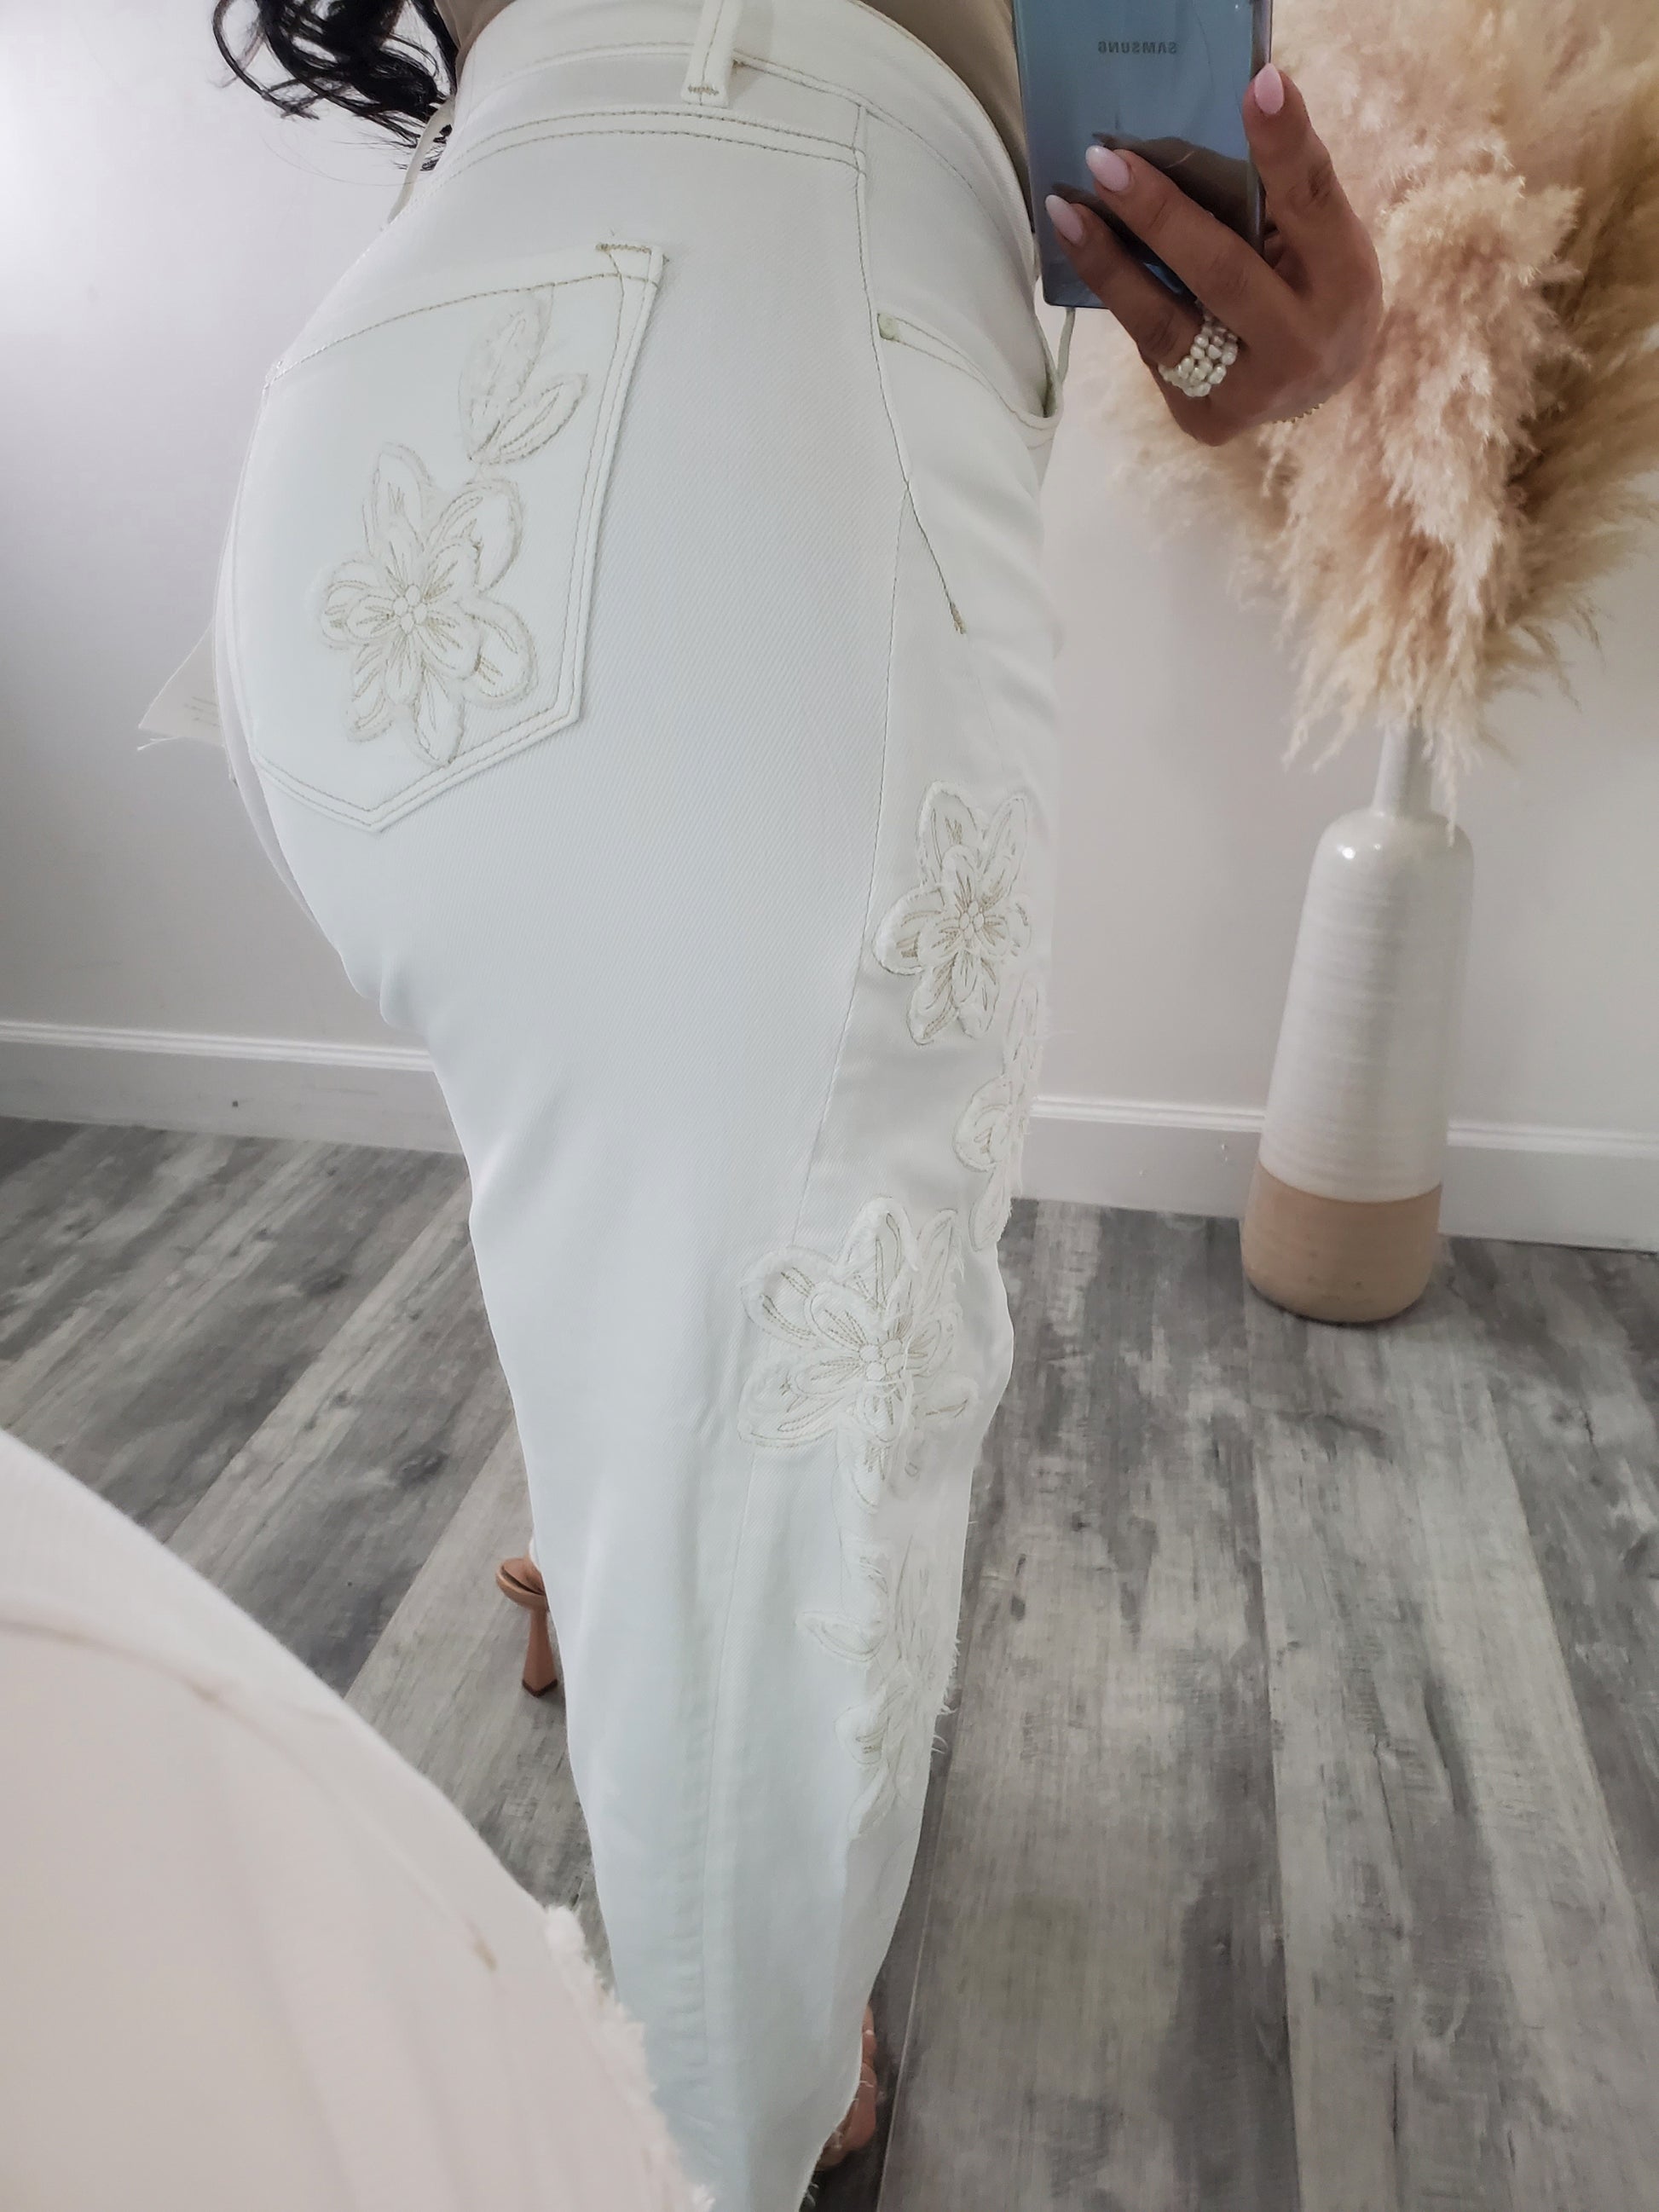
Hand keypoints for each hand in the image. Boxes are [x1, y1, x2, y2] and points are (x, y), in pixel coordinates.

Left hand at [1044, 65, 1382, 445]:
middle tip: (1106, 162)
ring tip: (1068, 214)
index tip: (1258, 85)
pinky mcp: (1206, 420)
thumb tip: (1234, 105)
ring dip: (1108, 265)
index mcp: (1344, 282)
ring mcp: (1248, 395)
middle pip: (1220, 274)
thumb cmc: (1313, 284)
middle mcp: (1300, 347)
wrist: (1319, 380)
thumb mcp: (1320, 232)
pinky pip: (1152, 351)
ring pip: (1165, 326)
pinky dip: (1122, 299)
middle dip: (1157, 215)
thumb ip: (1284, 187)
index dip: (1283, 146)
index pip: (1310, 202)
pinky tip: (1091, 258)